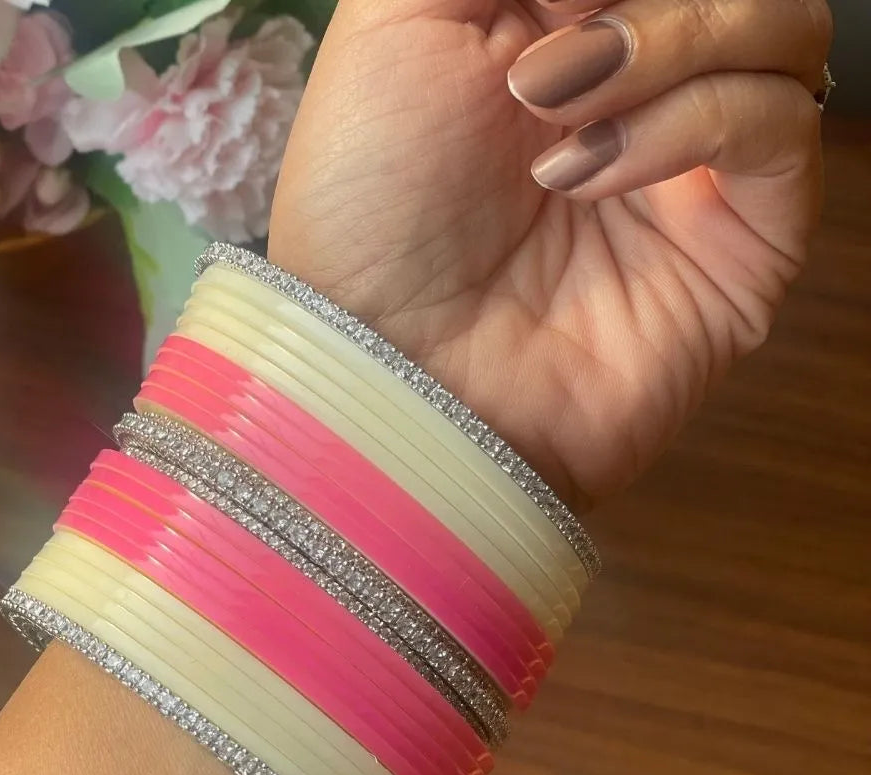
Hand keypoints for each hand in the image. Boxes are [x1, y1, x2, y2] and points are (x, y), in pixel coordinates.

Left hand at [268, 0, 831, 507]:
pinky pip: (780, 126)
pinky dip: (692, 121)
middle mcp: (640, 93)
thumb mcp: (397, 25)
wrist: (387, 361)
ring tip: (555, 107)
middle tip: (541, 61)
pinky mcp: (740, 244)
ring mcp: (694, 170)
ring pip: (784, 30)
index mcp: (565, 31)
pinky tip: (590, 171)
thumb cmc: (367, 207)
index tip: (533, 7)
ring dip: (670, 39)